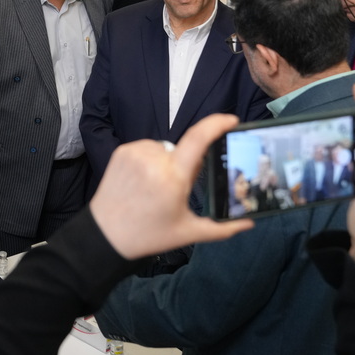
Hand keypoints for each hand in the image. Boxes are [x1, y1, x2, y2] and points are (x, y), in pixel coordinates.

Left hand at [89, 114, 252, 259]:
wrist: (105, 234)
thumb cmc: (148, 235)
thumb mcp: (188, 232)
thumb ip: (223, 228)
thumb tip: (249, 223)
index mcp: (173, 177)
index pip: (199, 139)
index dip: (217, 124)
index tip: (230, 120)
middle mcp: (154, 159)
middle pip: (184, 150)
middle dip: (187, 165)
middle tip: (175, 191)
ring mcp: (135, 153)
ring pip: (166, 149)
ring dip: (168, 162)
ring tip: (155, 189)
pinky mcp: (122, 151)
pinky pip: (148, 148)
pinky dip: (151, 160)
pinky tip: (142, 181)